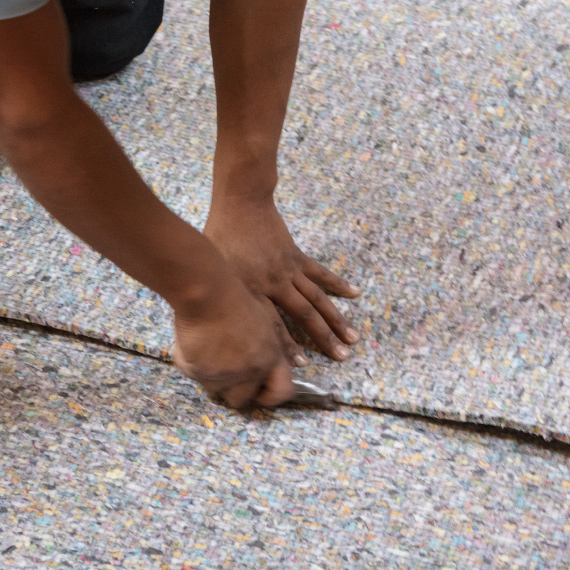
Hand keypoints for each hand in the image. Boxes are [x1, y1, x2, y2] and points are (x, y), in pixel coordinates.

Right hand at [171, 273, 296, 408]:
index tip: (260, 393)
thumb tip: (300, 363)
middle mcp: (249, 373)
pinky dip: (191, 363)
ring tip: (208, 352)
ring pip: (215, 389)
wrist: (207, 293)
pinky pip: (193, 375)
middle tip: (226, 372)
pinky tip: (192, 343)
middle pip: (241, 400)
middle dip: (234, 389)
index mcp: (271, 358)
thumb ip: (280, 344)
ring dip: (212, 376)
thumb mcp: (268, 319)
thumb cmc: (239, 297)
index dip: (270, 396)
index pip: (281, 392)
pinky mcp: (197, 373)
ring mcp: (222, 376)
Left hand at [203, 198, 360, 362]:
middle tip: (342, 356)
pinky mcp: (296, 257)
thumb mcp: (216, 271)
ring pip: (317, 298)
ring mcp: (289, 270)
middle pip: (304, 315)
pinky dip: (337, 284)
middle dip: (323, 337)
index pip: (272, 324)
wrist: (241, 205)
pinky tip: (354, 293)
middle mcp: (275, 284)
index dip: (286, 346)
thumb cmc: (220, 238)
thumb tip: (219, 321)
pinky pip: (319, 274)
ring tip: (353, 337)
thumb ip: (224, 296)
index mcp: (252, 291)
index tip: (301, 364)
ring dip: (336, 318)